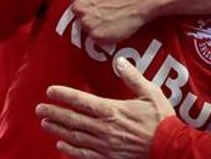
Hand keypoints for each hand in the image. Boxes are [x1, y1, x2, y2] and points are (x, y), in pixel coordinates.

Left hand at [37, 59, 172, 158]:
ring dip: (58, 130)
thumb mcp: (151, 93)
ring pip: (76, 137)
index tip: (50, 91)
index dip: (64, 95)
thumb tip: (119, 60)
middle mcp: (105, 128)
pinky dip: (71, 150)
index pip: (82, 101)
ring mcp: (105, 145)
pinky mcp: (109, 158)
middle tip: (39, 109)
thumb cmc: (161, 119)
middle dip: (54, 113)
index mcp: (113, 110)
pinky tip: (61, 145)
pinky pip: (85, 155)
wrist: (171, 147)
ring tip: (45, 124)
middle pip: (73, 120)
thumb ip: (133, 77)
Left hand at [67, 0, 159, 41]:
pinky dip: (102, 33)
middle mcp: (77, 6)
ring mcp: (86, 22)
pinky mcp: (97, 36)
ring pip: (85, 25)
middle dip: (88, 9)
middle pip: (77, 10)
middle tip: (103, 6)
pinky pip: (94, 37)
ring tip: (109, 15)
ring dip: (94, 22)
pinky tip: (112, 25)